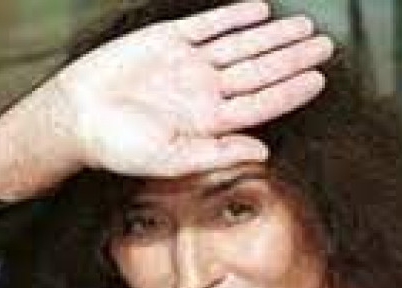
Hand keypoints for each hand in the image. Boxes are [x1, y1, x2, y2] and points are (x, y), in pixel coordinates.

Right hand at [54, 1, 333, 176]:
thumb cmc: (118, 147)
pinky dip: (232, 16)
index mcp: (211, 121)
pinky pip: (206, 26)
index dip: (292, 90)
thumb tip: (262, 152)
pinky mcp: (167, 41)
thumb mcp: (170, 159)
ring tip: (304, 27)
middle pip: (260, 71)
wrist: (76, 117)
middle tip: (326, 46)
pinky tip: (258, 10)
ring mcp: (189, 65)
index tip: (320, 79)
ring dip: (272, 36)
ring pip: (241, 46)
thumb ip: (218, 154)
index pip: (262, 103)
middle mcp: (206, 91)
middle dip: (293, 58)